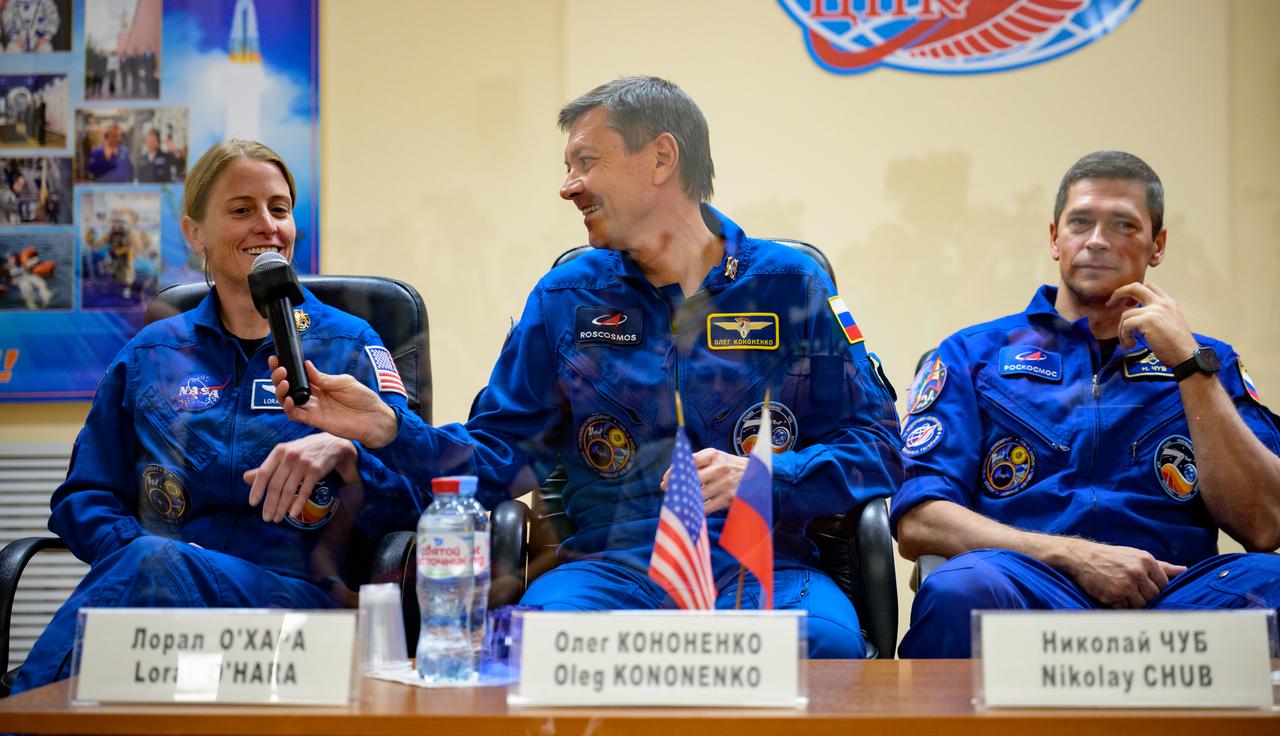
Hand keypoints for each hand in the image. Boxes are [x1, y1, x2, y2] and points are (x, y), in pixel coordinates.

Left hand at [243, 432, 356, 522]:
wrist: (331, 445)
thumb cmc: (303, 451)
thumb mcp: (284, 454)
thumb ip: (267, 467)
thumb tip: (245, 478)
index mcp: (279, 451)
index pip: (264, 472)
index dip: (257, 489)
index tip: (253, 503)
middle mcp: (290, 457)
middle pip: (276, 485)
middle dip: (270, 504)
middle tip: (266, 518)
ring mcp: (304, 464)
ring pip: (289, 490)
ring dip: (282, 507)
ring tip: (277, 518)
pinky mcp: (316, 471)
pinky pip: (305, 491)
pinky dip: (298, 504)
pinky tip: (293, 514)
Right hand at [270, 356, 397, 447]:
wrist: (374, 418)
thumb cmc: (363, 398)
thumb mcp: (344, 382)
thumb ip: (323, 378)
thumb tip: (306, 365)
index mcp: (320, 384)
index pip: (298, 375)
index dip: (286, 367)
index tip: (276, 358)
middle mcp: (313, 396)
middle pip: (288, 387)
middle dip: (279, 377)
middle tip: (279, 369)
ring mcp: (312, 408)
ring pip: (287, 401)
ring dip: (281, 392)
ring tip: (284, 382)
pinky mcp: (314, 420)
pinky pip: (295, 415)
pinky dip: (288, 408)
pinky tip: (288, 400)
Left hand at [661, 448, 748, 513]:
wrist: (757, 476)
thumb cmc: (730, 466)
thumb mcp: (717, 458)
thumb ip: (698, 462)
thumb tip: (675, 475)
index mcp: (714, 454)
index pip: (689, 461)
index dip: (674, 471)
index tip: (665, 480)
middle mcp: (720, 467)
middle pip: (692, 479)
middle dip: (677, 487)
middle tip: (668, 492)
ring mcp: (725, 483)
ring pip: (698, 494)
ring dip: (685, 500)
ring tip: (676, 503)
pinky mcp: (730, 498)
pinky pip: (707, 507)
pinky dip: (697, 510)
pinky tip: (690, 511)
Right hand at [1058, 538, 1186, 607]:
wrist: (1081, 557)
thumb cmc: (1110, 557)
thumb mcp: (1136, 555)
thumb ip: (1162, 566)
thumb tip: (1185, 570)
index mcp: (1146, 561)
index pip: (1164, 584)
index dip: (1155, 589)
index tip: (1144, 588)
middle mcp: (1138, 572)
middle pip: (1154, 596)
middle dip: (1145, 597)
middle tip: (1132, 593)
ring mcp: (1126, 585)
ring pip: (1143, 605)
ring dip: (1133, 603)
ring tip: (1122, 594)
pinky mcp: (1115, 596)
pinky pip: (1127, 609)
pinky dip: (1121, 606)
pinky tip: (1113, 596)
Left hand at [1107, 282, 1198, 366]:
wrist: (1186, 356)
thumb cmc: (1178, 346)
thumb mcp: (1170, 323)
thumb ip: (1157, 316)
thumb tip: (1136, 319)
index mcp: (1169, 303)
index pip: (1149, 287)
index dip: (1134, 292)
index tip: (1128, 303)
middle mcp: (1162, 303)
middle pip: (1134, 287)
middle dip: (1118, 293)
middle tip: (1110, 304)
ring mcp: (1155, 310)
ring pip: (1126, 314)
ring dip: (1122, 330)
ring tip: (1128, 342)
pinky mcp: (1147, 320)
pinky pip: (1125, 325)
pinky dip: (1124, 336)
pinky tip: (1130, 345)